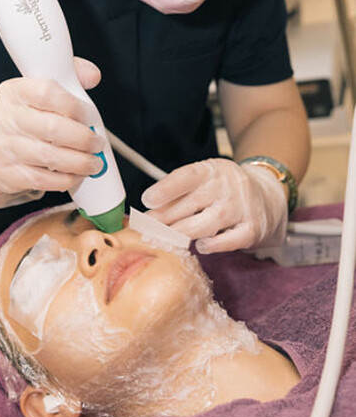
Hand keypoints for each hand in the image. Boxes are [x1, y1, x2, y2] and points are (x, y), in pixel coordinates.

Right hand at [0, 58, 105, 208]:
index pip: (48, 93)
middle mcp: (3, 118)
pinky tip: (76, 176)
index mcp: (13, 92)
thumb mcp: (38, 94)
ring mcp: (1, 147)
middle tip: (97, 143)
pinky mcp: (3, 173)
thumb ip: (69, 79)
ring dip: (79, 162)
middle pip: (52, 128)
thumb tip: (92, 76)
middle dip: (83, 138)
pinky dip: (65, 179)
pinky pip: (41, 179)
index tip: (89, 116)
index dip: (74, 106)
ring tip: (93, 163)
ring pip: (49, 156)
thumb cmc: (23, 123)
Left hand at [142, 158, 287, 253]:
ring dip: (182, 233)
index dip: (166, 188)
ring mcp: (242, 208)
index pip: (188, 176)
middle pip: (192, 204)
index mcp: (212, 171)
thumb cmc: (223, 190)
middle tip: (147, 228)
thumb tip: (147, 212)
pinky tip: (200, 246)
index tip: (147, 200)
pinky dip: (212, 245)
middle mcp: (229, 187)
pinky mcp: (252, 229)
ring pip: (207, 223)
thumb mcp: (203, 181)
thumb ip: (178, 193)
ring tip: (167, 237)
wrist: (269, 196)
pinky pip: (228, 241)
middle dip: (164, 218)